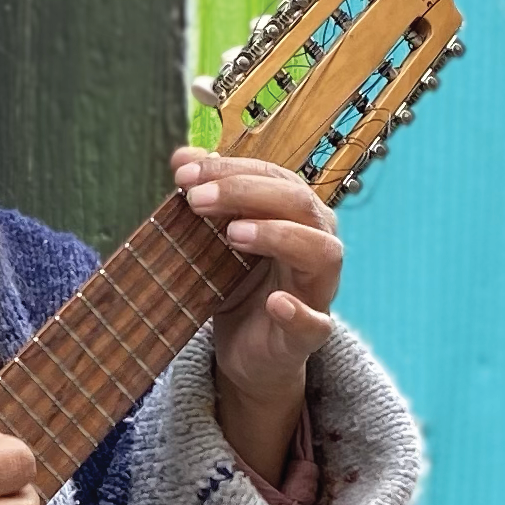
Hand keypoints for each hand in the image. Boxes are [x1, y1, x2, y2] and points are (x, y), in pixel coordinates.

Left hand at [174, 148, 342, 484]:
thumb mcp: (215, 239)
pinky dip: (298, 311)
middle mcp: (316, 243)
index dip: (231, 170)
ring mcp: (317, 289)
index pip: (274, 177)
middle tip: (197, 200)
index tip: (183, 173)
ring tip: (233, 234)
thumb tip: (183, 154)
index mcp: (296, 215)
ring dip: (278, 236)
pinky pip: (316, 321)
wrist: (246, 351)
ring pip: (321, 251)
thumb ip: (207, 197)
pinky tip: (275, 303)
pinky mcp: (311, 333)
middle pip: (299, 203)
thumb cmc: (239, 286)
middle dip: (246, 193)